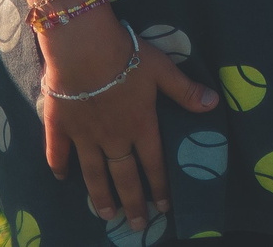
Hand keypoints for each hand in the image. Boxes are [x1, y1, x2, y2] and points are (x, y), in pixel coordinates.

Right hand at [38, 11, 218, 233]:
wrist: (84, 48)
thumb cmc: (128, 55)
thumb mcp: (163, 70)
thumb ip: (186, 91)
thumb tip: (213, 104)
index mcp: (140, 125)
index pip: (154, 163)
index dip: (160, 186)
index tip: (165, 207)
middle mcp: (113, 137)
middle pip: (123, 176)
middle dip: (133, 202)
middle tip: (138, 225)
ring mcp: (84, 134)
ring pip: (92, 173)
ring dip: (99, 195)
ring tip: (106, 215)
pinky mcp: (59, 125)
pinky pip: (58, 151)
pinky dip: (59, 166)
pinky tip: (60, 179)